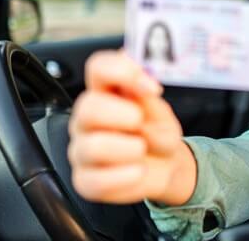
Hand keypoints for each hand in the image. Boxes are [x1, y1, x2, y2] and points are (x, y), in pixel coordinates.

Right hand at [68, 50, 196, 205]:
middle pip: (86, 107)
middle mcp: (88, 120)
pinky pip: (96, 180)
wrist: (166, 167)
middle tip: (140, 121)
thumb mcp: (162, 114)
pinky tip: (138, 171)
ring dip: (127, 148)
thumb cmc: (158, 134)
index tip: (149, 85)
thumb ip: (150, 99)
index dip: (120, 70)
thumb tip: (143, 84)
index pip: (97, 68)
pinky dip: (126, 176)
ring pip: (92, 146)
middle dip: (120, 114)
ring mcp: (82, 150)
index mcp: (106, 93)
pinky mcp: (85, 180)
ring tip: (142, 149)